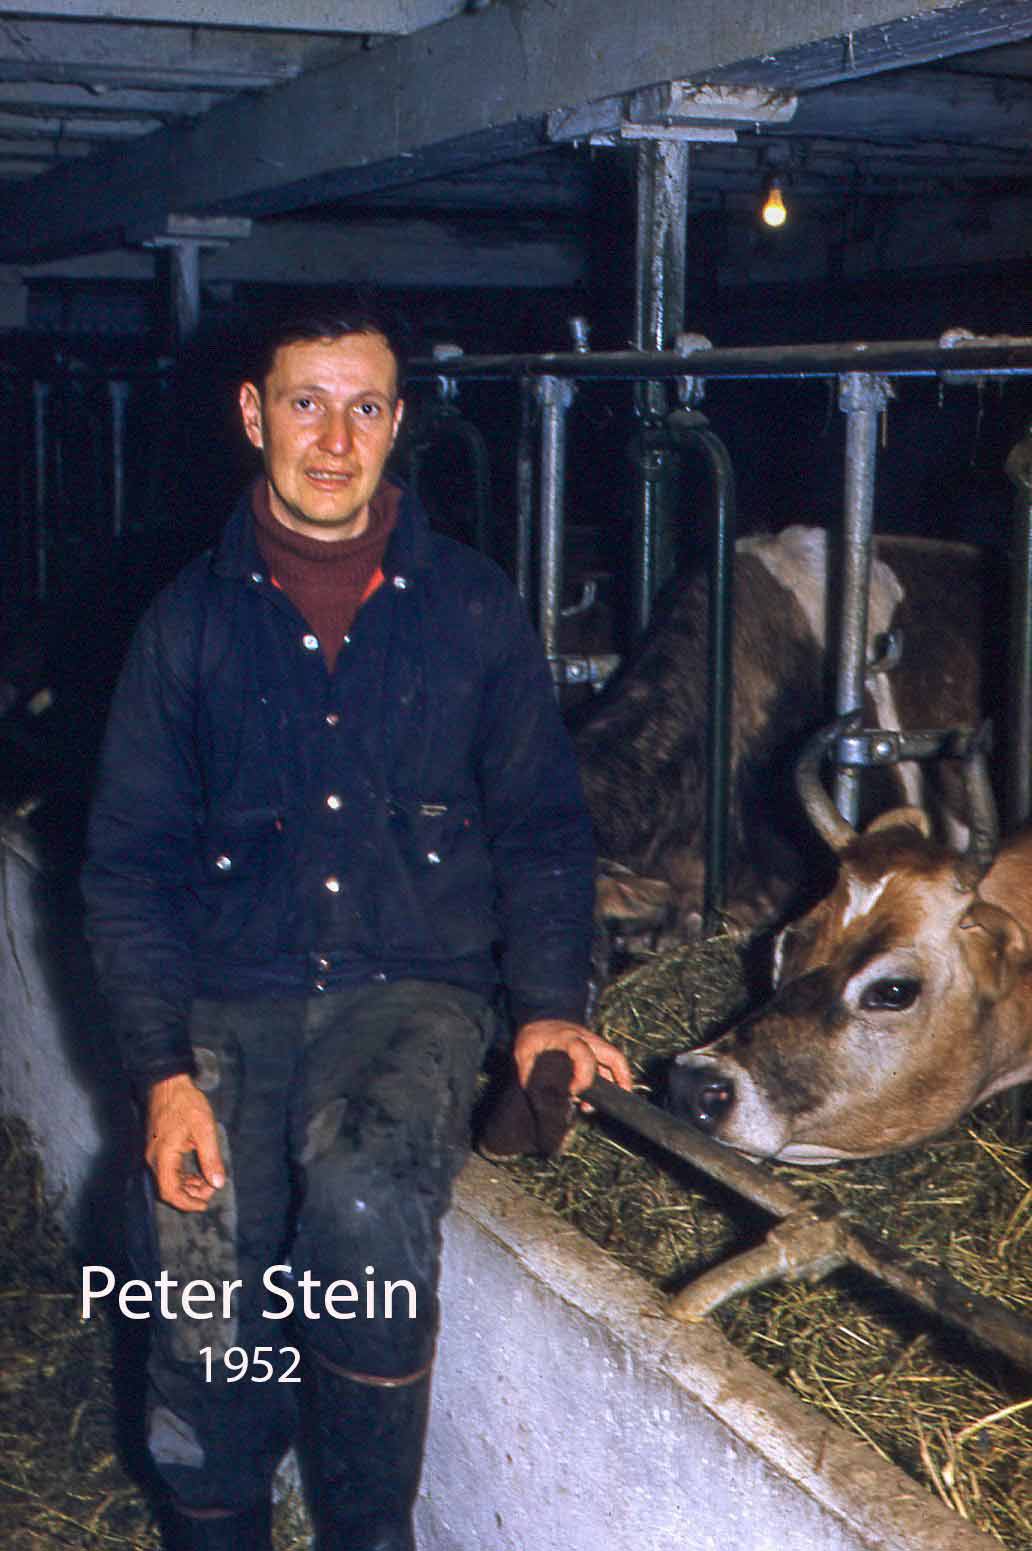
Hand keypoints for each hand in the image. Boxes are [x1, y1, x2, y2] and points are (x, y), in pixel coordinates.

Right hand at [145, 1074, 224, 1212]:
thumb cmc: (186, 1103)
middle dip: (190, 1194)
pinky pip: (168, 1170)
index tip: (204, 1205)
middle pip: (168, 1189)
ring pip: (168, 1180)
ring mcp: (154, 1153)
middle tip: (210, 1189)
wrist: (169, 1083)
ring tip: (207, 1181)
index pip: (170, 1192)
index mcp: (163, 1156)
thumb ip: (211, 1158)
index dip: (187, 1203)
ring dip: (187, 1185)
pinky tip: (197, 1172)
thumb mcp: (204, 1129)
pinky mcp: (157, 1147)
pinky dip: (182, 1175)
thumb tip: (217, 1183)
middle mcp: (154, 1158)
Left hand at [513, 1019, 633, 1109]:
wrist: (540, 1016)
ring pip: (613, 1062)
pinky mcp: (594, 1050)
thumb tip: (533, 1093)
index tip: (573, 1092)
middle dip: (621, 1078)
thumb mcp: (524, 1051)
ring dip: (613, 1083)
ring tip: (593, 1106)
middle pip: (613, 1056)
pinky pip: (607, 1065)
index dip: (583, 1076)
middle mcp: (586, 1039)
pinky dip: (607, 1081)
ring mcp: (593, 1044)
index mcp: (568, 1037)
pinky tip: (594, 1098)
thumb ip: (528, 1072)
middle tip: (618, 1099)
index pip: (584, 1055)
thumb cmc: (534, 1034)